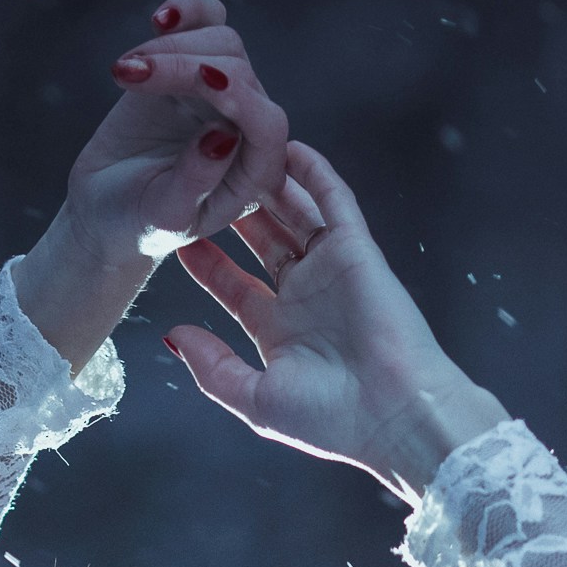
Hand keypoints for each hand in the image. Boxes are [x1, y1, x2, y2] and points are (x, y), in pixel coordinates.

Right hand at [65, 0, 291, 263]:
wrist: (107, 210)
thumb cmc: (139, 224)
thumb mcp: (165, 217)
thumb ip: (196, 181)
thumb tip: (222, 135)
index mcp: (256, 174)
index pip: (267, 124)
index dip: (240, 96)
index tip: (201, 80)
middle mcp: (248, 129)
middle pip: (239, 71)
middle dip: (183, 68)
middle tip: (129, 77)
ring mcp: (222, 94)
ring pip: (222, 42)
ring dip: (172, 46)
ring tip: (125, 70)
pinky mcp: (192, 67)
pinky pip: (206, 22)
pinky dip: (188, 11)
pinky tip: (161, 17)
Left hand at [164, 142, 511, 507]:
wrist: (394, 414)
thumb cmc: (330, 419)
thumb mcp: (255, 399)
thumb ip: (212, 367)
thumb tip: (172, 337)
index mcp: (278, 331)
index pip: (234, 286)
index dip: (206, 261)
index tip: (177, 234)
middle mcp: (304, 297)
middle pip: (262, 242)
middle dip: (234, 213)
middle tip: (205, 181)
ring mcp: (331, 271)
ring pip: (294, 216)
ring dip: (268, 186)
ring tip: (237, 154)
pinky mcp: (358, 252)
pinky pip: (333, 203)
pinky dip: (314, 175)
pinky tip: (289, 148)